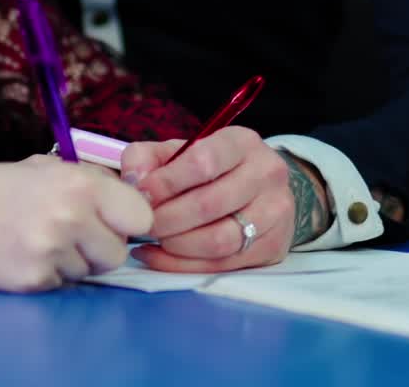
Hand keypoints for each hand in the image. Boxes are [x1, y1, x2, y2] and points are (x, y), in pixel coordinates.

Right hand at [0, 156, 152, 291]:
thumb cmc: (2, 187)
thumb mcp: (50, 167)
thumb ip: (92, 180)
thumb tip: (133, 194)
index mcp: (81, 184)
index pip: (140, 215)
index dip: (129, 220)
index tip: (116, 221)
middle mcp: (72, 218)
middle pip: (118, 253)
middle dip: (102, 247)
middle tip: (77, 235)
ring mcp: (54, 252)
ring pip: (90, 272)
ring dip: (75, 262)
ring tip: (45, 242)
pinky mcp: (36, 281)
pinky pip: (63, 285)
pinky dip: (50, 275)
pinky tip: (28, 256)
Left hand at [119, 127, 301, 271]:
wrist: (264, 189)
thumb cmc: (216, 168)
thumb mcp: (184, 150)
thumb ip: (149, 157)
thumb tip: (133, 181)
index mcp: (242, 142)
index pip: (204, 161)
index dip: (167, 181)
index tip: (141, 194)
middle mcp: (266, 174)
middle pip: (209, 204)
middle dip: (167, 218)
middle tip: (143, 223)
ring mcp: (274, 212)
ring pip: (218, 240)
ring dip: (176, 245)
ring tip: (153, 239)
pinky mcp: (273, 247)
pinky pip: (222, 265)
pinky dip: (183, 265)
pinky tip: (159, 255)